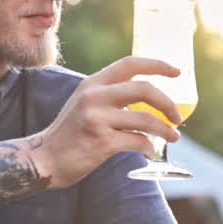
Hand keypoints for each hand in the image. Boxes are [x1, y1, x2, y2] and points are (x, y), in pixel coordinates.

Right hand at [30, 56, 183, 188]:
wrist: (44, 160)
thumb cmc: (70, 134)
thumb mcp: (85, 104)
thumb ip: (110, 96)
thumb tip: (148, 100)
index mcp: (93, 83)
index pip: (130, 64)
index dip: (157, 65)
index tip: (177, 72)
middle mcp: (94, 96)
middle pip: (144, 89)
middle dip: (168, 103)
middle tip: (178, 117)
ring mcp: (97, 118)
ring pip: (145, 119)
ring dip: (165, 129)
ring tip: (173, 137)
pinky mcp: (101, 141)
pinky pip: (137, 141)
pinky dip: (148, 146)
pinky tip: (149, 150)